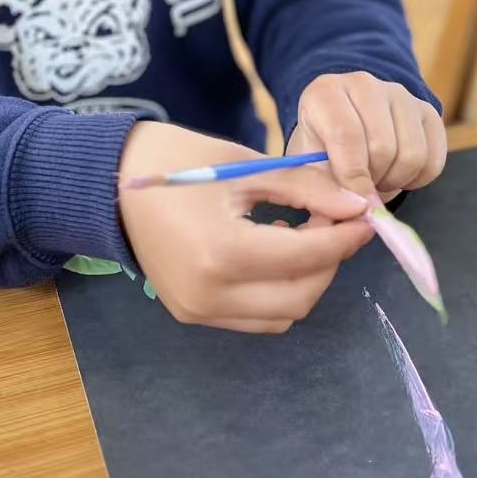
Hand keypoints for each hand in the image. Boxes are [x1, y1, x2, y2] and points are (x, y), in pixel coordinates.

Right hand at [118, 122, 372, 333]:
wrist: (109, 181)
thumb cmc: (176, 160)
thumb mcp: (245, 166)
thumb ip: (305, 189)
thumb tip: (357, 206)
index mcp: (222, 252)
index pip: (306, 256)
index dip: (345, 237)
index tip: (367, 215)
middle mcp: (210, 294)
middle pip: (301, 296)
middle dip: (329, 260)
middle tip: (335, 221)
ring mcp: (197, 310)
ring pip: (281, 314)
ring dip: (305, 280)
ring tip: (302, 234)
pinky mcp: (191, 314)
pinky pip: (253, 317)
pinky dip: (276, 291)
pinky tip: (272, 250)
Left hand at [288, 72, 446, 199]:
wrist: (344, 134)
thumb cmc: (322, 153)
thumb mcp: (309, 170)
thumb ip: (324, 190)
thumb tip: (361, 210)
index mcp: (325, 92)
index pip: (346, 134)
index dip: (353, 176)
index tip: (356, 203)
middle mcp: (363, 83)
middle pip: (382, 147)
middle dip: (373, 180)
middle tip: (361, 186)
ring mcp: (399, 94)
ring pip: (412, 154)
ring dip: (395, 180)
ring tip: (376, 177)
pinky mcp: (427, 110)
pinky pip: (434, 158)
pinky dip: (418, 179)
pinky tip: (397, 172)